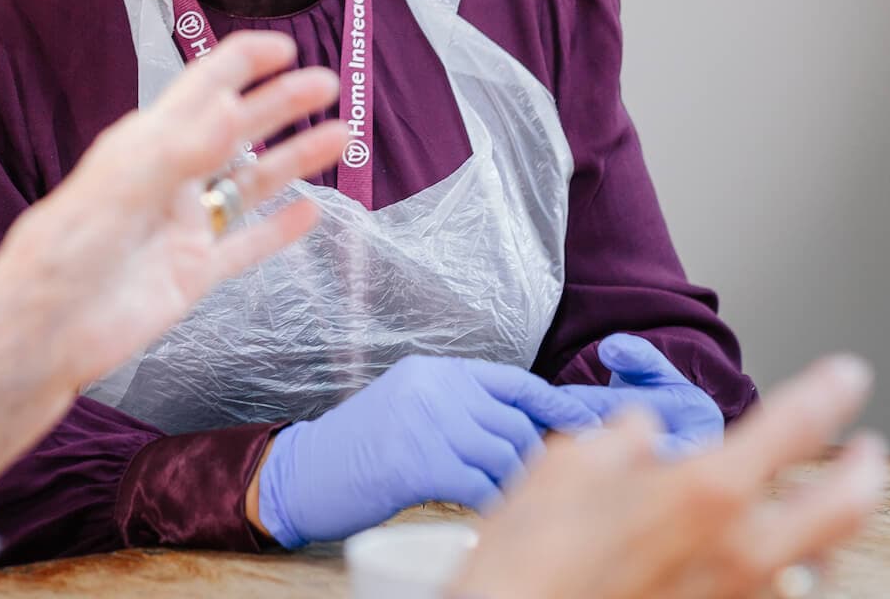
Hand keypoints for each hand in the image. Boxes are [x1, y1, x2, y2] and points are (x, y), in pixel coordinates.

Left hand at [0, 32, 345, 500]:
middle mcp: (170, 177)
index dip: (241, 63)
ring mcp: (184, 226)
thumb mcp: (125, 186)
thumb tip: (234, 106)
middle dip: (280, 103)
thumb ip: (185, 149)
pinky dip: (279, 230)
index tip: (285, 46)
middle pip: (235, 129)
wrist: (49, 329)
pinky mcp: (193, 273)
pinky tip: (314, 211)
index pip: (201, 88)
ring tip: (340, 136)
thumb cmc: (69, 247)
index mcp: (146, 143)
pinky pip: (245, 245)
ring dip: (292, 159)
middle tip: (329, 82)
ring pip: (250, 184)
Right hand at [253, 355, 603, 547]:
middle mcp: (434, 388)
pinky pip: (480, 488)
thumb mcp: (410, 407)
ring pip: (503, 458)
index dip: (556, 407)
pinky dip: (491, 508)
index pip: (515, 382)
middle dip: (535, 461)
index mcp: (436, 371)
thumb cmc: (359, 448)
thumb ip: (458, 408)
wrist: (302, 472)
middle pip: (515, 425)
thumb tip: (523, 433)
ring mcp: (425, 423)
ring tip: (515, 506)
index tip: (588, 429)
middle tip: (541, 489)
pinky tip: (488, 519)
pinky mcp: (416, 464)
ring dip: (515, 488)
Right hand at [452, 354, 885, 598]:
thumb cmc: (533, 561)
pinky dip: (788, 575)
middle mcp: (742, 551)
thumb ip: (620, 439)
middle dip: (866, 472)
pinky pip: (778, 596)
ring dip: (833, 531)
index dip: (830, 392)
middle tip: (868, 452)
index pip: (795, 425)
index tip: (849, 376)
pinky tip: (773, 566)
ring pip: (823, 565)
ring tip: (828, 514)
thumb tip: (643, 434)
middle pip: (846, 507)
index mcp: (706, 492)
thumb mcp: (566, 467)